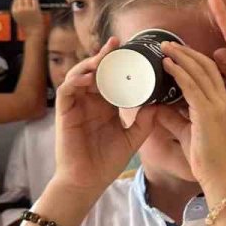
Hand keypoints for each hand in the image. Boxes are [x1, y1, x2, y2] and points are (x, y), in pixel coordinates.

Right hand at [12, 0, 44, 35]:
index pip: (16, 0)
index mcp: (14, 11)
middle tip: (29, 2)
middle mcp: (20, 10)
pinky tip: (36, 4)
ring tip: (32, 3)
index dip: (20, 0)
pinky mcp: (35, 10)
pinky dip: (35, 0)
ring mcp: (27, 9)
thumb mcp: (18, 17)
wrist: (33, 32)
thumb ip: (17, 8)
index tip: (24, 3)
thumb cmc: (26, 25)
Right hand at [54, 40, 156, 195]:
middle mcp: (91, 101)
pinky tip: (90, 77)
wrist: (88, 182)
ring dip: (91, 63)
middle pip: (96, 71)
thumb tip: (161, 103)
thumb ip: (145, 121)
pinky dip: (77, 80)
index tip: (136, 50)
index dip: (121, 64)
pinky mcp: (64, 112)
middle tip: (118, 43)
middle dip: (106, 56)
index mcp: (107, 105)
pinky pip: (67, 89)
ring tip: (105, 56)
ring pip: (80, 75)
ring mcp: (77, 105)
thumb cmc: (107, 161)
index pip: (113, 78)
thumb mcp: (133, 138)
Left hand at [158, 41, 225, 190]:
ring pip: (199, 71)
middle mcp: (223, 100)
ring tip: (164, 47)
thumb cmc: (205, 157)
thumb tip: (156, 107)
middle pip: (206, 65)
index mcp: (222, 102)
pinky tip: (167, 64)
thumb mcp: (187, 131)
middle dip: (186, 51)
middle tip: (167, 43)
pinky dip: (179, 72)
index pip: (210, 72)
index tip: (177, 51)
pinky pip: (192, 85)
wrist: (216, 175)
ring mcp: (217, 104)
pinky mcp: (208, 112)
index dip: (194, 58)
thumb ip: (174, 118)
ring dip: (181, 56)